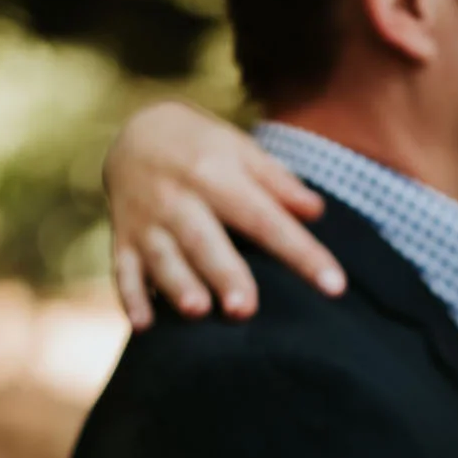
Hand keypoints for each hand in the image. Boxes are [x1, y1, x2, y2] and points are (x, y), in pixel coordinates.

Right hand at [103, 101, 346, 329]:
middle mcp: (178, 198)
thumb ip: (278, 183)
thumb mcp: (241, 152)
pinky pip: (123, 271)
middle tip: (246, 309)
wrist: (134, 131)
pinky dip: (132, 298)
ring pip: (163, 258)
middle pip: (205, 240)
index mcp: (215, 174)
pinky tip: (145, 326)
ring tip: (198, 311)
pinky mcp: (123, 240)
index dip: (300, 252)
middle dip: (224, 274)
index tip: (335, 285)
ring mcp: (147, 222)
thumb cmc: (205, 150)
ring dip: (178, 285)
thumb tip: (317, 212)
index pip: (265, 218)